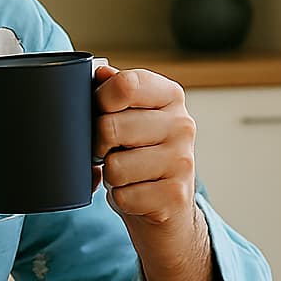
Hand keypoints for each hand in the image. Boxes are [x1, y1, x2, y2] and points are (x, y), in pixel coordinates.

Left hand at [92, 62, 224, 280]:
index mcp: (169, 95)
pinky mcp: (176, 196)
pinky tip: (135, 194)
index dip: (99, 100)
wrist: (167, 210)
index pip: (125, 84)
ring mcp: (183, 161)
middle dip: (97, 145)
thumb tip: (99, 69)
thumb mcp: (128, 117)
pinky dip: (119, 199)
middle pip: (111, 127)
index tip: (98, 112)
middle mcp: (183, 125)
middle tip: (106, 151)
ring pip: (114, 167)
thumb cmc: (138, 155)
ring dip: (109, 176)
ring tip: (124, 173)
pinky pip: (123, 196)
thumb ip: (113, 90)